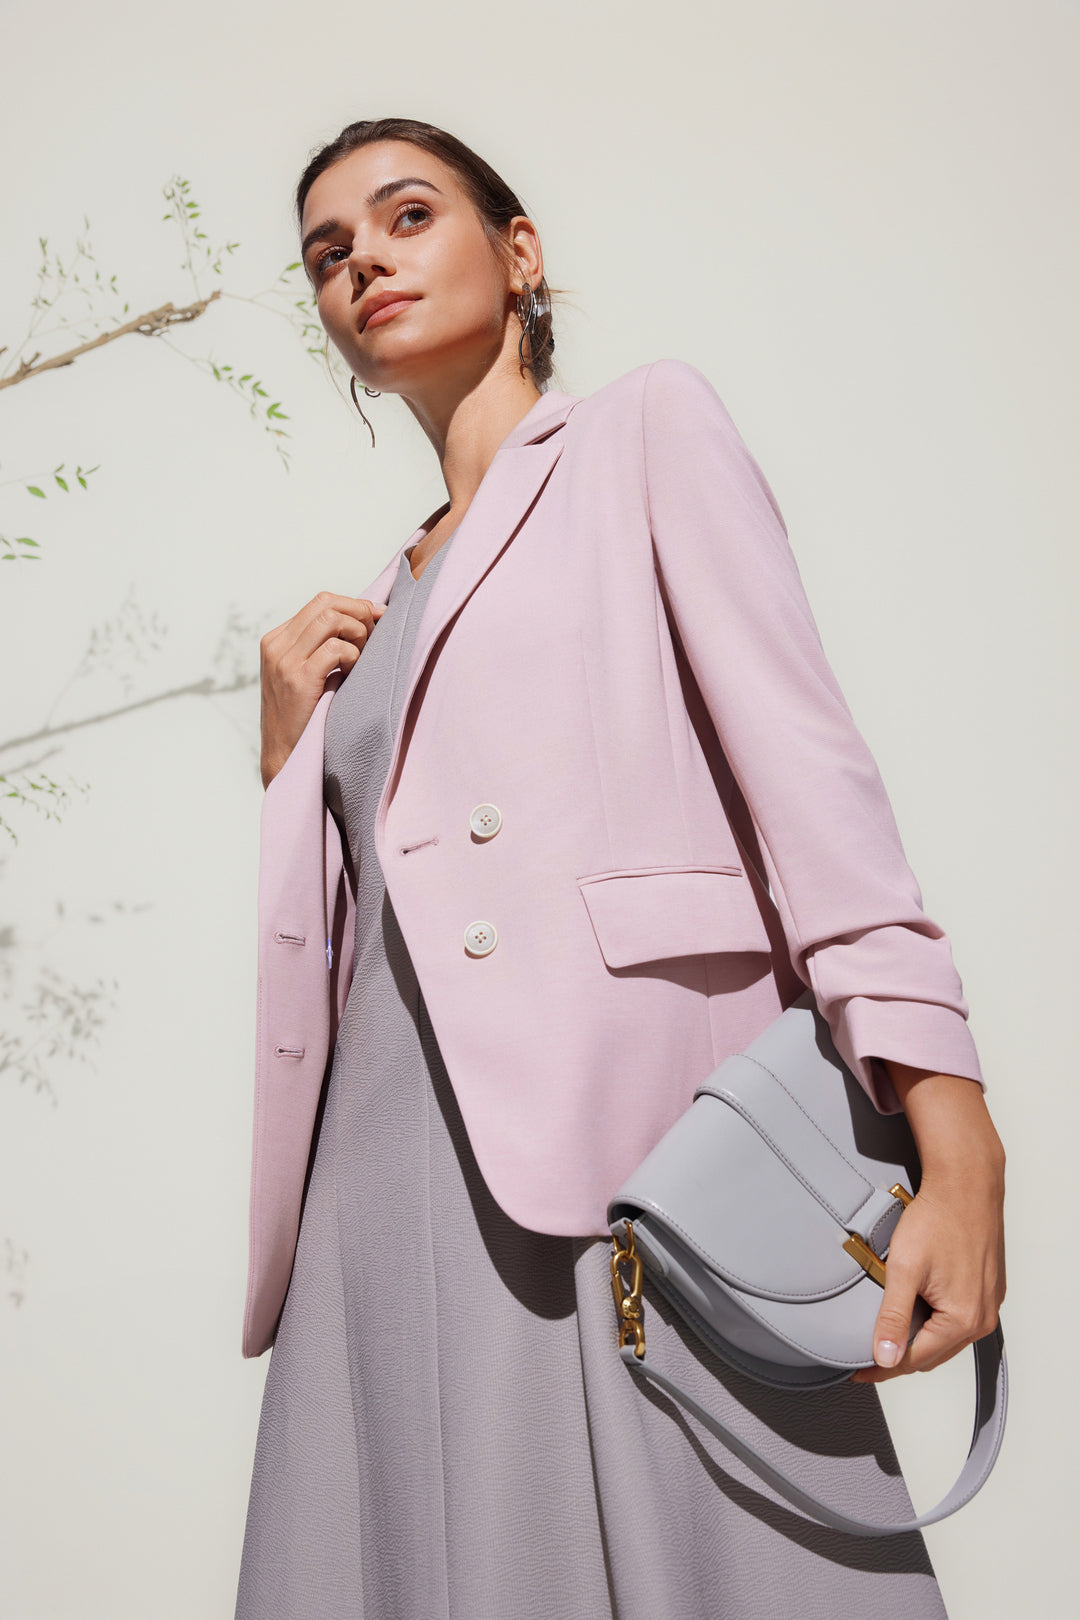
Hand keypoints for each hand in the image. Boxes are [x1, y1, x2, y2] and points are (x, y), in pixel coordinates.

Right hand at [260, 591, 385, 788]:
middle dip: (360, 614)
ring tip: (363, 657)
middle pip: (327, 604)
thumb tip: (366, 619)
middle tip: (377, 635)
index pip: (321, 602)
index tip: (379, 617)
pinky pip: (336, 649)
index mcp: (277, 639)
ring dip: (358, 634)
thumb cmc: (304, 715)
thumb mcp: (305, 673)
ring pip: (332, 619)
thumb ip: (321, 646)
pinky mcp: (298, 679)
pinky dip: (354, 656)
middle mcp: (277, 645)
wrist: (285, 755)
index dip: (355, 604)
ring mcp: (284, 661)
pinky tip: (353, 674)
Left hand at [850, 1068, 1006, 1382]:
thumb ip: (892, 1316)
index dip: (883, 1367)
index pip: (916, 1360)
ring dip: (919, 1342)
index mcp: (963, 1319)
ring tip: (888, 1338)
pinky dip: (935, 1324)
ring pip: (947, 1339)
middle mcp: (982, 1318)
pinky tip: (916, 1314)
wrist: (966, 1184)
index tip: (858, 1371)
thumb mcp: (904, 1269)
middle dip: (900, 1358)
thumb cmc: (936, 1219)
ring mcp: (989, 1304)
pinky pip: (959, 1320)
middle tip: (868, 1357)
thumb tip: (884, 1358)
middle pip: (934, 1354)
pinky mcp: (988, 1289)